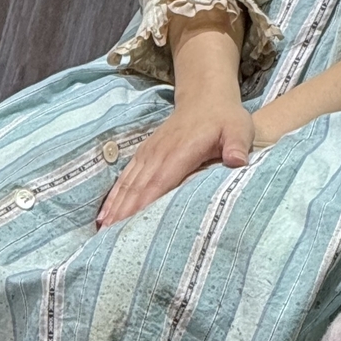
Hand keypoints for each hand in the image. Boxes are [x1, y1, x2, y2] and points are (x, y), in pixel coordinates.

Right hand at [97, 101, 254, 225]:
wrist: (206, 97)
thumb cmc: (225, 118)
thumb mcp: (238, 129)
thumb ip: (237, 145)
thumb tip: (237, 161)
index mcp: (181, 151)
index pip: (160, 182)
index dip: (144, 205)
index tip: (130, 228)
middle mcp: (160, 153)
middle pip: (138, 188)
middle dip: (123, 215)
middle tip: (109, 243)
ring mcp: (150, 153)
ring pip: (128, 184)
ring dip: (115, 209)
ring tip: (102, 236)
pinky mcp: (145, 154)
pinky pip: (126, 177)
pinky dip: (114, 197)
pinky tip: (104, 216)